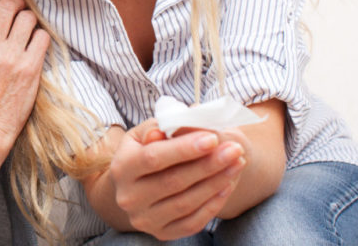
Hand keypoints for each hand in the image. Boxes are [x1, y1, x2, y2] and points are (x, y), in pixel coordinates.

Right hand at [0, 0, 49, 146]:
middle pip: (7, 5)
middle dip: (16, 2)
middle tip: (18, 9)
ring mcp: (11, 56)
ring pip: (28, 18)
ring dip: (30, 20)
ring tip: (27, 31)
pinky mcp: (29, 68)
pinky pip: (42, 37)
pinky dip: (41, 37)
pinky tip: (36, 45)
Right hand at [108, 121, 245, 239]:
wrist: (137, 184)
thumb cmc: (146, 150)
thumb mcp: (147, 132)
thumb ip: (163, 126)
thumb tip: (178, 123)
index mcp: (121, 167)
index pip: (154, 157)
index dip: (184, 149)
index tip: (213, 138)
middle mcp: (128, 197)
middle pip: (173, 181)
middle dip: (208, 164)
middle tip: (235, 150)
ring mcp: (144, 218)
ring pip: (185, 203)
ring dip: (216, 183)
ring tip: (237, 164)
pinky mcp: (161, 233)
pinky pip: (192, 222)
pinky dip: (213, 204)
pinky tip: (227, 185)